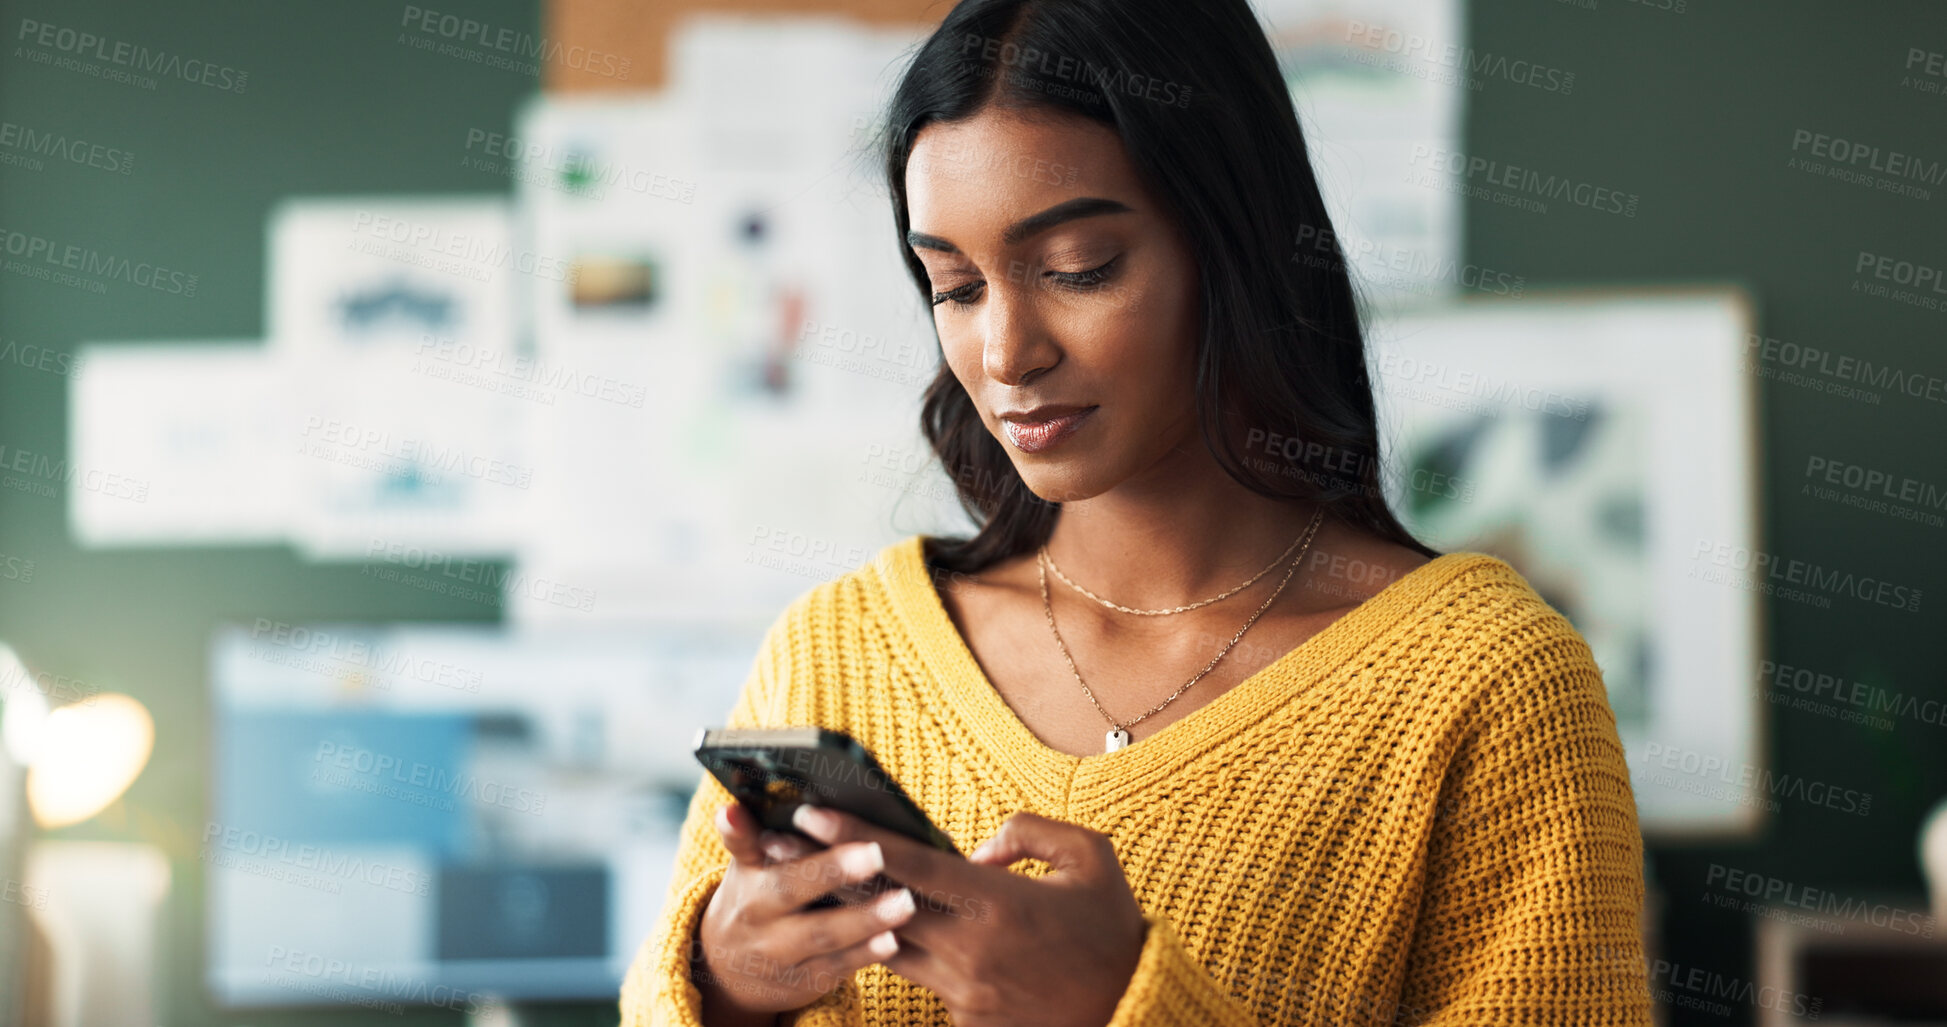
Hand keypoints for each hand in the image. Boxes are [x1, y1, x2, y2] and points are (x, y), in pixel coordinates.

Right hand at [692, 802, 918, 1024]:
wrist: (730, 971)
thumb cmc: (754, 898)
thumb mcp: (746, 867)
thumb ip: (748, 837)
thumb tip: (740, 808)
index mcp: (747, 877)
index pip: (749, 849)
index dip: (750, 831)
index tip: (787, 812)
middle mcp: (756, 917)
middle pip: (791, 891)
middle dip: (832, 871)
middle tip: (875, 852)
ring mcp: (778, 954)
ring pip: (821, 934)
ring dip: (864, 919)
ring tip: (903, 902)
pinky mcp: (802, 982)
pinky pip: (835, 967)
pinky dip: (864, 954)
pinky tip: (893, 940)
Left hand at [792, 804, 1147, 1026]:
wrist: (1133, 1011)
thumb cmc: (1113, 930)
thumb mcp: (1091, 858)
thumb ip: (1031, 832)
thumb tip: (978, 846)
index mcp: (998, 903)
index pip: (908, 864)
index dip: (855, 836)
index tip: (810, 812)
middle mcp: (970, 949)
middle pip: (876, 905)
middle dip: (823, 872)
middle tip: (773, 845)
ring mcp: (962, 992)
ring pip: (888, 945)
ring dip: (849, 914)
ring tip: (809, 882)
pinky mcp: (964, 1023)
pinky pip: (923, 979)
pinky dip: (908, 953)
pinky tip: (886, 932)